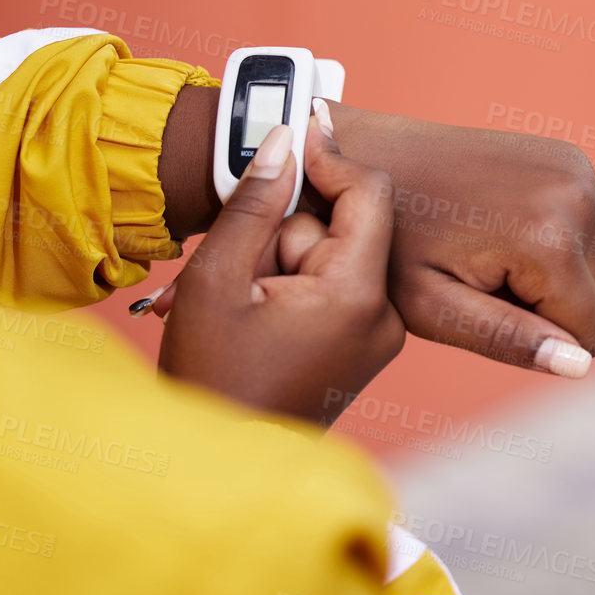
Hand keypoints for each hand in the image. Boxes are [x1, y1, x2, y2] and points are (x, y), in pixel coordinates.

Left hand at [155, 88, 594, 376]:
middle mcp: (580, 196)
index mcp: (550, 238)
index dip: (538, 341)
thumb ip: (509, 339)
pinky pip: (588, 234)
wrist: (362, 156)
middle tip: (477, 282)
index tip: (480, 306)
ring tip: (482, 255)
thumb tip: (579, 366)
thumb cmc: (386, 241)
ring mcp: (579, 169)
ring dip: (550, 280)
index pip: (589, 334)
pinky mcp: (571, 159)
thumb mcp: (433, 304)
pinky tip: (496, 232)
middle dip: (547, 308)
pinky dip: (552, 247)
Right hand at [157, 111, 405, 425]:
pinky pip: (330, 287)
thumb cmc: (211, 380)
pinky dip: (290, 285)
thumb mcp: (218, 279)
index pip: (370, 194)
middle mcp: (383, 318)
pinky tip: (255, 312)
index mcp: (357, 298)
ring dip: (281, 261)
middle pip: (342, 228)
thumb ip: (254, 204)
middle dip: (285, 232)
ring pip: (331, 256)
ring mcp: (374, 336)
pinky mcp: (358, 347)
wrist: (214, 464)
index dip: (331, 156)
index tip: (293, 129)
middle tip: (238, 273)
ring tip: (239, 304)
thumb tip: (285, 141)